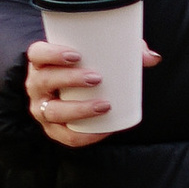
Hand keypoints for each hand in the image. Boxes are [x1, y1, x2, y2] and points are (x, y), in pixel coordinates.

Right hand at [26, 38, 160, 147]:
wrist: (74, 90)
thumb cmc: (87, 66)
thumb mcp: (102, 55)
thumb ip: (127, 51)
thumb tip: (152, 58)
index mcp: (41, 62)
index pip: (37, 54)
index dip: (51, 53)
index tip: (76, 55)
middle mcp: (36, 86)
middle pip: (45, 81)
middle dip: (69, 79)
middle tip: (97, 78)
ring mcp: (42, 109)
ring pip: (54, 111)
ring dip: (78, 109)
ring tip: (104, 105)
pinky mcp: (53, 129)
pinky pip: (66, 136)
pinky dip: (85, 136)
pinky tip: (103, 131)